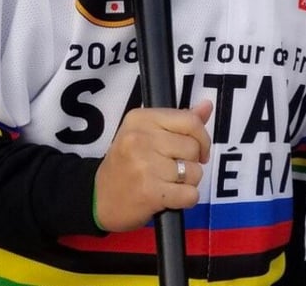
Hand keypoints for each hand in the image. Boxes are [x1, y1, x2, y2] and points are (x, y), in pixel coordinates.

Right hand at [94, 100, 213, 231]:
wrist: (98, 200)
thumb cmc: (126, 165)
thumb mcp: (146, 134)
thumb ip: (179, 121)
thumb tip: (207, 106)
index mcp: (140, 119)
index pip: (190, 121)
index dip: (201, 138)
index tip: (197, 150)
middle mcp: (140, 139)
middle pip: (193, 148)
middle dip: (191, 162)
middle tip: (171, 170)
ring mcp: (144, 166)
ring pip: (194, 172)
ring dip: (188, 182)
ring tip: (166, 183)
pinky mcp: (150, 193)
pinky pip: (190, 195)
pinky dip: (186, 200)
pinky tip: (169, 198)